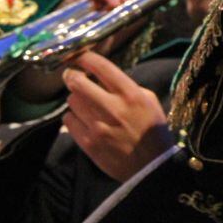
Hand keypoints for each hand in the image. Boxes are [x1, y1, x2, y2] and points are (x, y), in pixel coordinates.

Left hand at [62, 51, 172, 181]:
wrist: (151, 166)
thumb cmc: (153, 131)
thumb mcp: (150, 102)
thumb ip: (129, 87)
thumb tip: (105, 79)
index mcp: (131, 95)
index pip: (101, 67)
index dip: (85, 57)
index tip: (80, 55)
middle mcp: (112, 107)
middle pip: (77, 81)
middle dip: (72, 75)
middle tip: (72, 76)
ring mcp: (97, 126)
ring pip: (71, 100)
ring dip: (76, 98)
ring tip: (85, 103)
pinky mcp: (87, 142)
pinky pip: (68, 120)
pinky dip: (73, 117)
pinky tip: (84, 119)